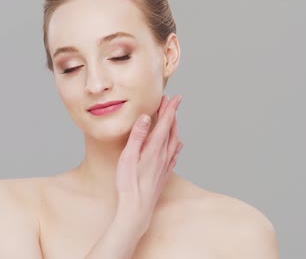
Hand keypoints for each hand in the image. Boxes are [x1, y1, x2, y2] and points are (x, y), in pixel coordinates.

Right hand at [115, 95, 182, 228]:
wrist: (137, 209)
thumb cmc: (129, 184)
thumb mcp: (128, 157)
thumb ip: (137, 136)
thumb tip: (145, 117)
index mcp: (154, 148)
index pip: (165, 123)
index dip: (170, 109)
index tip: (175, 97)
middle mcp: (163, 155)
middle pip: (171, 130)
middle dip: (172, 114)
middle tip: (172, 101)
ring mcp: (165, 165)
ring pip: (174, 141)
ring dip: (174, 127)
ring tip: (173, 118)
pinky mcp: (164, 174)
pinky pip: (174, 154)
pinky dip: (176, 144)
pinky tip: (177, 145)